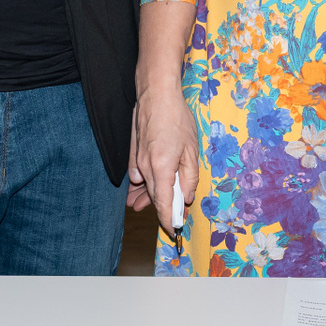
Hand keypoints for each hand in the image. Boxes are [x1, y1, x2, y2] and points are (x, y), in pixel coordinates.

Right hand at [131, 81, 198, 232]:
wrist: (156, 94)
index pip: (163, 204)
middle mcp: (145, 168)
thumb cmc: (176, 118)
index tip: (174, 230)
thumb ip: (189, 176)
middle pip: (153, 197)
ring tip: (144, 206)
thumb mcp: (191, 149)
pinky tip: (141, 185)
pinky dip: (141, 182)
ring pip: (144, 185)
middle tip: (170, 221)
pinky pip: (136, 173)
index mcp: (162, 169)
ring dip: (148, 197)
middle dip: (161, 210)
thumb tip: (187, 196)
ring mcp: (137, 160)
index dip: (168, 221)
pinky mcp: (133, 151)